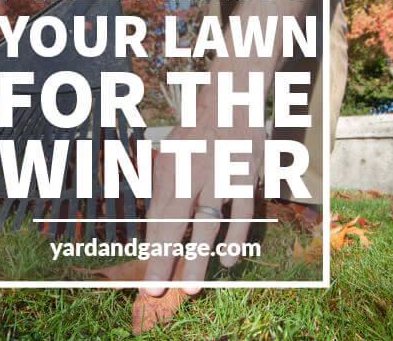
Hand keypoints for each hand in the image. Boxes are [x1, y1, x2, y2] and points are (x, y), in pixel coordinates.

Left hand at [141, 102, 264, 296]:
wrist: (229, 102)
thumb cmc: (195, 135)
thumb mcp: (170, 156)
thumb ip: (163, 190)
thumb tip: (153, 227)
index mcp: (171, 170)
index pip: (158, 216)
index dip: (151, 248)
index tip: (146, 277)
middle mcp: (193, 174)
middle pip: (176, 223)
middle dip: (164, 260)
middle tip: (155, 292)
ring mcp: (221, 177)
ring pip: (208, 222)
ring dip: (199, 257)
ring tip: (191, 288)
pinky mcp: (246, 177)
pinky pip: (241, 212)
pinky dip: (235, 237)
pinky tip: (228, 261)